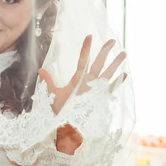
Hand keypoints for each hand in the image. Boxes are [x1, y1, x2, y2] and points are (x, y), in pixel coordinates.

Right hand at [38, 35, 127, 153]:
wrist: (72, 128)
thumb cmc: (61, 112)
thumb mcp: (53, 95)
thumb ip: (48, 81)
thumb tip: (40, 70)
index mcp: (78, 81)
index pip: (82, 60)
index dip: (85, 48)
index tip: (89, 36)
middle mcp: (90, 84)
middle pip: (99, 64)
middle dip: (105, 52)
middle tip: (112, 41)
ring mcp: (98, 91)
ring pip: (109, 74)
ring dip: (117, 63)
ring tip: (124, 53)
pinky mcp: (102, 99)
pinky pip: (113, 88)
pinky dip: (119, 81)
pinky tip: (125, 74)